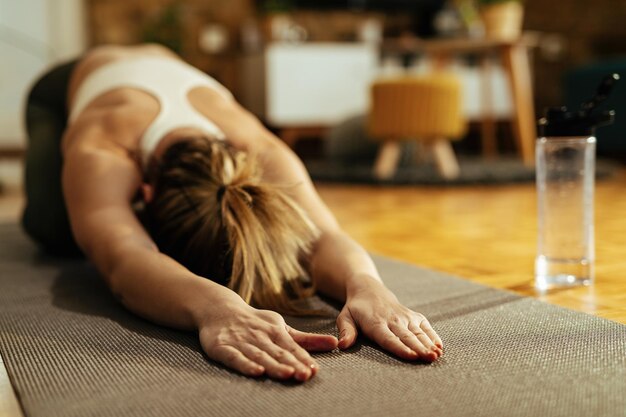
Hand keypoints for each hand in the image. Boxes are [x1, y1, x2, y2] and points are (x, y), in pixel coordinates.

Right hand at [199, 302, 337, 380]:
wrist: (220, 310)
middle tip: (305, 375)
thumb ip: (307, 339)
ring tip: (287, 374)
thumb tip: (335, 343)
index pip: (291, 347)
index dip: (302, 358)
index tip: (314, 370)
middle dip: (292, 364)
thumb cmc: (256, 323)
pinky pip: (235, 357)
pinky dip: (245, 364)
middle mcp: (260, 336)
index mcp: (275, 331)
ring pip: (260, 355)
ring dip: (273, 365)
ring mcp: (241, 341)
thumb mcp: (282, 327)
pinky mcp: (222, 347)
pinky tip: (256, 372)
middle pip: (277, 352)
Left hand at [336, 277, 442, 361]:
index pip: (388, 338)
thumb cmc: (356, 309)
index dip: (400, 348)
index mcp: (375, 322)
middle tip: (429, 359)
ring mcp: (405, 316)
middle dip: (419, 348)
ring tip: (436, 355)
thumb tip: (342, 345)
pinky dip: (433, 336)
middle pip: (407, 336)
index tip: (412, 356)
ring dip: (429, 344)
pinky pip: (425, 326)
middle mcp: (393, 319)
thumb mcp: (345, 317)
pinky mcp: (413, 315)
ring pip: (418, 332)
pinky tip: (440, 347)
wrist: (369, 289)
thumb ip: (346, 331)